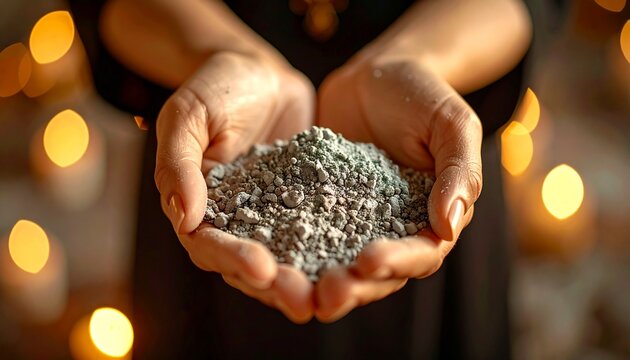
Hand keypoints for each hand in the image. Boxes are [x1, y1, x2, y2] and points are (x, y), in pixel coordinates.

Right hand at [155, 52, 315, 322]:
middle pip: (251, 266)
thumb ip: (179, 163)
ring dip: (310, 280)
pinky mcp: (305, 206)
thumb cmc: (215, 88)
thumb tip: (185, 218)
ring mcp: (272, 217)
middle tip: (305, 301)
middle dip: (277, 286)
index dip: (233, 260)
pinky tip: (361, 261)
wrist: (259, 73)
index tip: (261, 269)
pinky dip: (337, 249)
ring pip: (289, 258)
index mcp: (198, 208)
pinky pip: (320, 231)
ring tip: (337, 293)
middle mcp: (235, 222)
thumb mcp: (188, 116)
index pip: (210, 246)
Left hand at [315, 57, 481, 321]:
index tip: (368, 261)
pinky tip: (267, 253)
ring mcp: (356, 221)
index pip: (422, 253)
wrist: (376, 75)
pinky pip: (308, 232)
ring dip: (319, 279)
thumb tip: (449, 227)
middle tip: (325, 295)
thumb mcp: (451, 124)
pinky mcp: (323, 208)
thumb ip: (458, 172)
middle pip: (378, 274)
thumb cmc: (423, 94)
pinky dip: (292, 247)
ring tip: (292, 287)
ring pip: (340, 262)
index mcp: (434, 217)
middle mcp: (395, 228)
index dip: (398, 262)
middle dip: (354, 287)